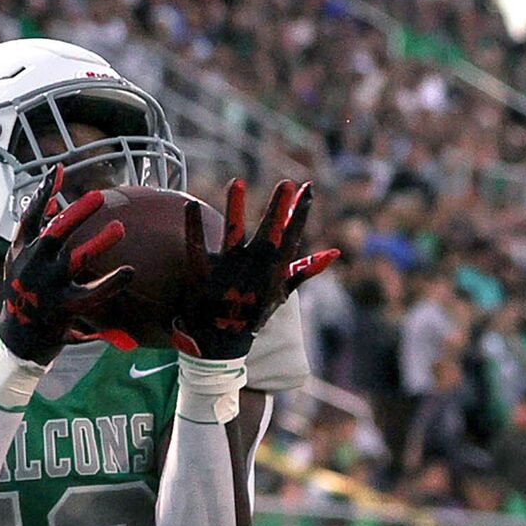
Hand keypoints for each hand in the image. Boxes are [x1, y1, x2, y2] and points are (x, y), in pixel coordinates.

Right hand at [0, 165, 133, 365]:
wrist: (18, 338)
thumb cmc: (23, 293)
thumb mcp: (18, 260)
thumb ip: (34, 229)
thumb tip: (53, 199)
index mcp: (21, 251)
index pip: (30, 217)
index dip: (42, 192)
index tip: (58, 170)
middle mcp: (33, 266)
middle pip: (55, 234)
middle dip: (76, 214)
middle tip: (97, 197)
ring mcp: (48, 287)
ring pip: (76, 261)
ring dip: (98, 243)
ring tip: (120, 228)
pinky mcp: (64, 307)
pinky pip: (91, 293)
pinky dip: (111, 282)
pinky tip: (128, 271)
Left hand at [174, 179, 339, 360]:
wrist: (220, 342)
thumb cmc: (253, 312)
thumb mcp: (282, 291)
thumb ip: (305, 269)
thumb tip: (334, 252)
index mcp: (273, 270)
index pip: (291, 237)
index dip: (300, 213)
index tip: (307, 188)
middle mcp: (253, 267)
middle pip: (268, 233)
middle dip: (278, 209)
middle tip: (286, 182)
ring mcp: (228, 270)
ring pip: (233, 233)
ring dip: (236, 208)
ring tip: (237, 182)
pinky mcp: (203, 274)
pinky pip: (197, 246)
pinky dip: (194, 226)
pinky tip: (190, 205)